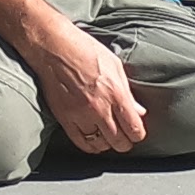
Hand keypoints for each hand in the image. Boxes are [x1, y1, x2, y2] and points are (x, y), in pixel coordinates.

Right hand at [35, 29, 149, 153]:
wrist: (55, 48)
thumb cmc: (85, 50)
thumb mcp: (115, 65)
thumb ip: (127, 91)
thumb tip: (139, 111)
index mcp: (116, 93)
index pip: (134, 128)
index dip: (138, 134)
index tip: (137, 132)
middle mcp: (100, 108)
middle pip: (119, 142)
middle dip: (125, 142)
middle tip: (125, 137)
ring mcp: (81, 116)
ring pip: (101, 145)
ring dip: (108, 144)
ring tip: (110, 137)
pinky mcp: (65, 119)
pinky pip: (81, 144)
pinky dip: (90, 146)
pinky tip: (94, 140)